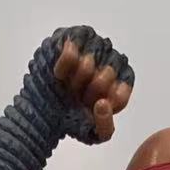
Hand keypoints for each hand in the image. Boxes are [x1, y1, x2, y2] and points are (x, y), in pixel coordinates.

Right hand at [49, 26, 133, 144]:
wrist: (47, 108)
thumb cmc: (75, 115)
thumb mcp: (94, 132)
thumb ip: (105, 126)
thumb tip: (102, 104)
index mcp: (122, 79)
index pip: (120, 92)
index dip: (103, 104)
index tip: (92, 107)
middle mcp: (112, 58)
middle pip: (104, 78)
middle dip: (87, 94)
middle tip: (78, 98)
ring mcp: (95, 44)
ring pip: (86, 65)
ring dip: (74, 82)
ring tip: (70, 85)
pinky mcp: (74, 36)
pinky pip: (70, 54)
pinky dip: (62, 69)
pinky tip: (59, 74)